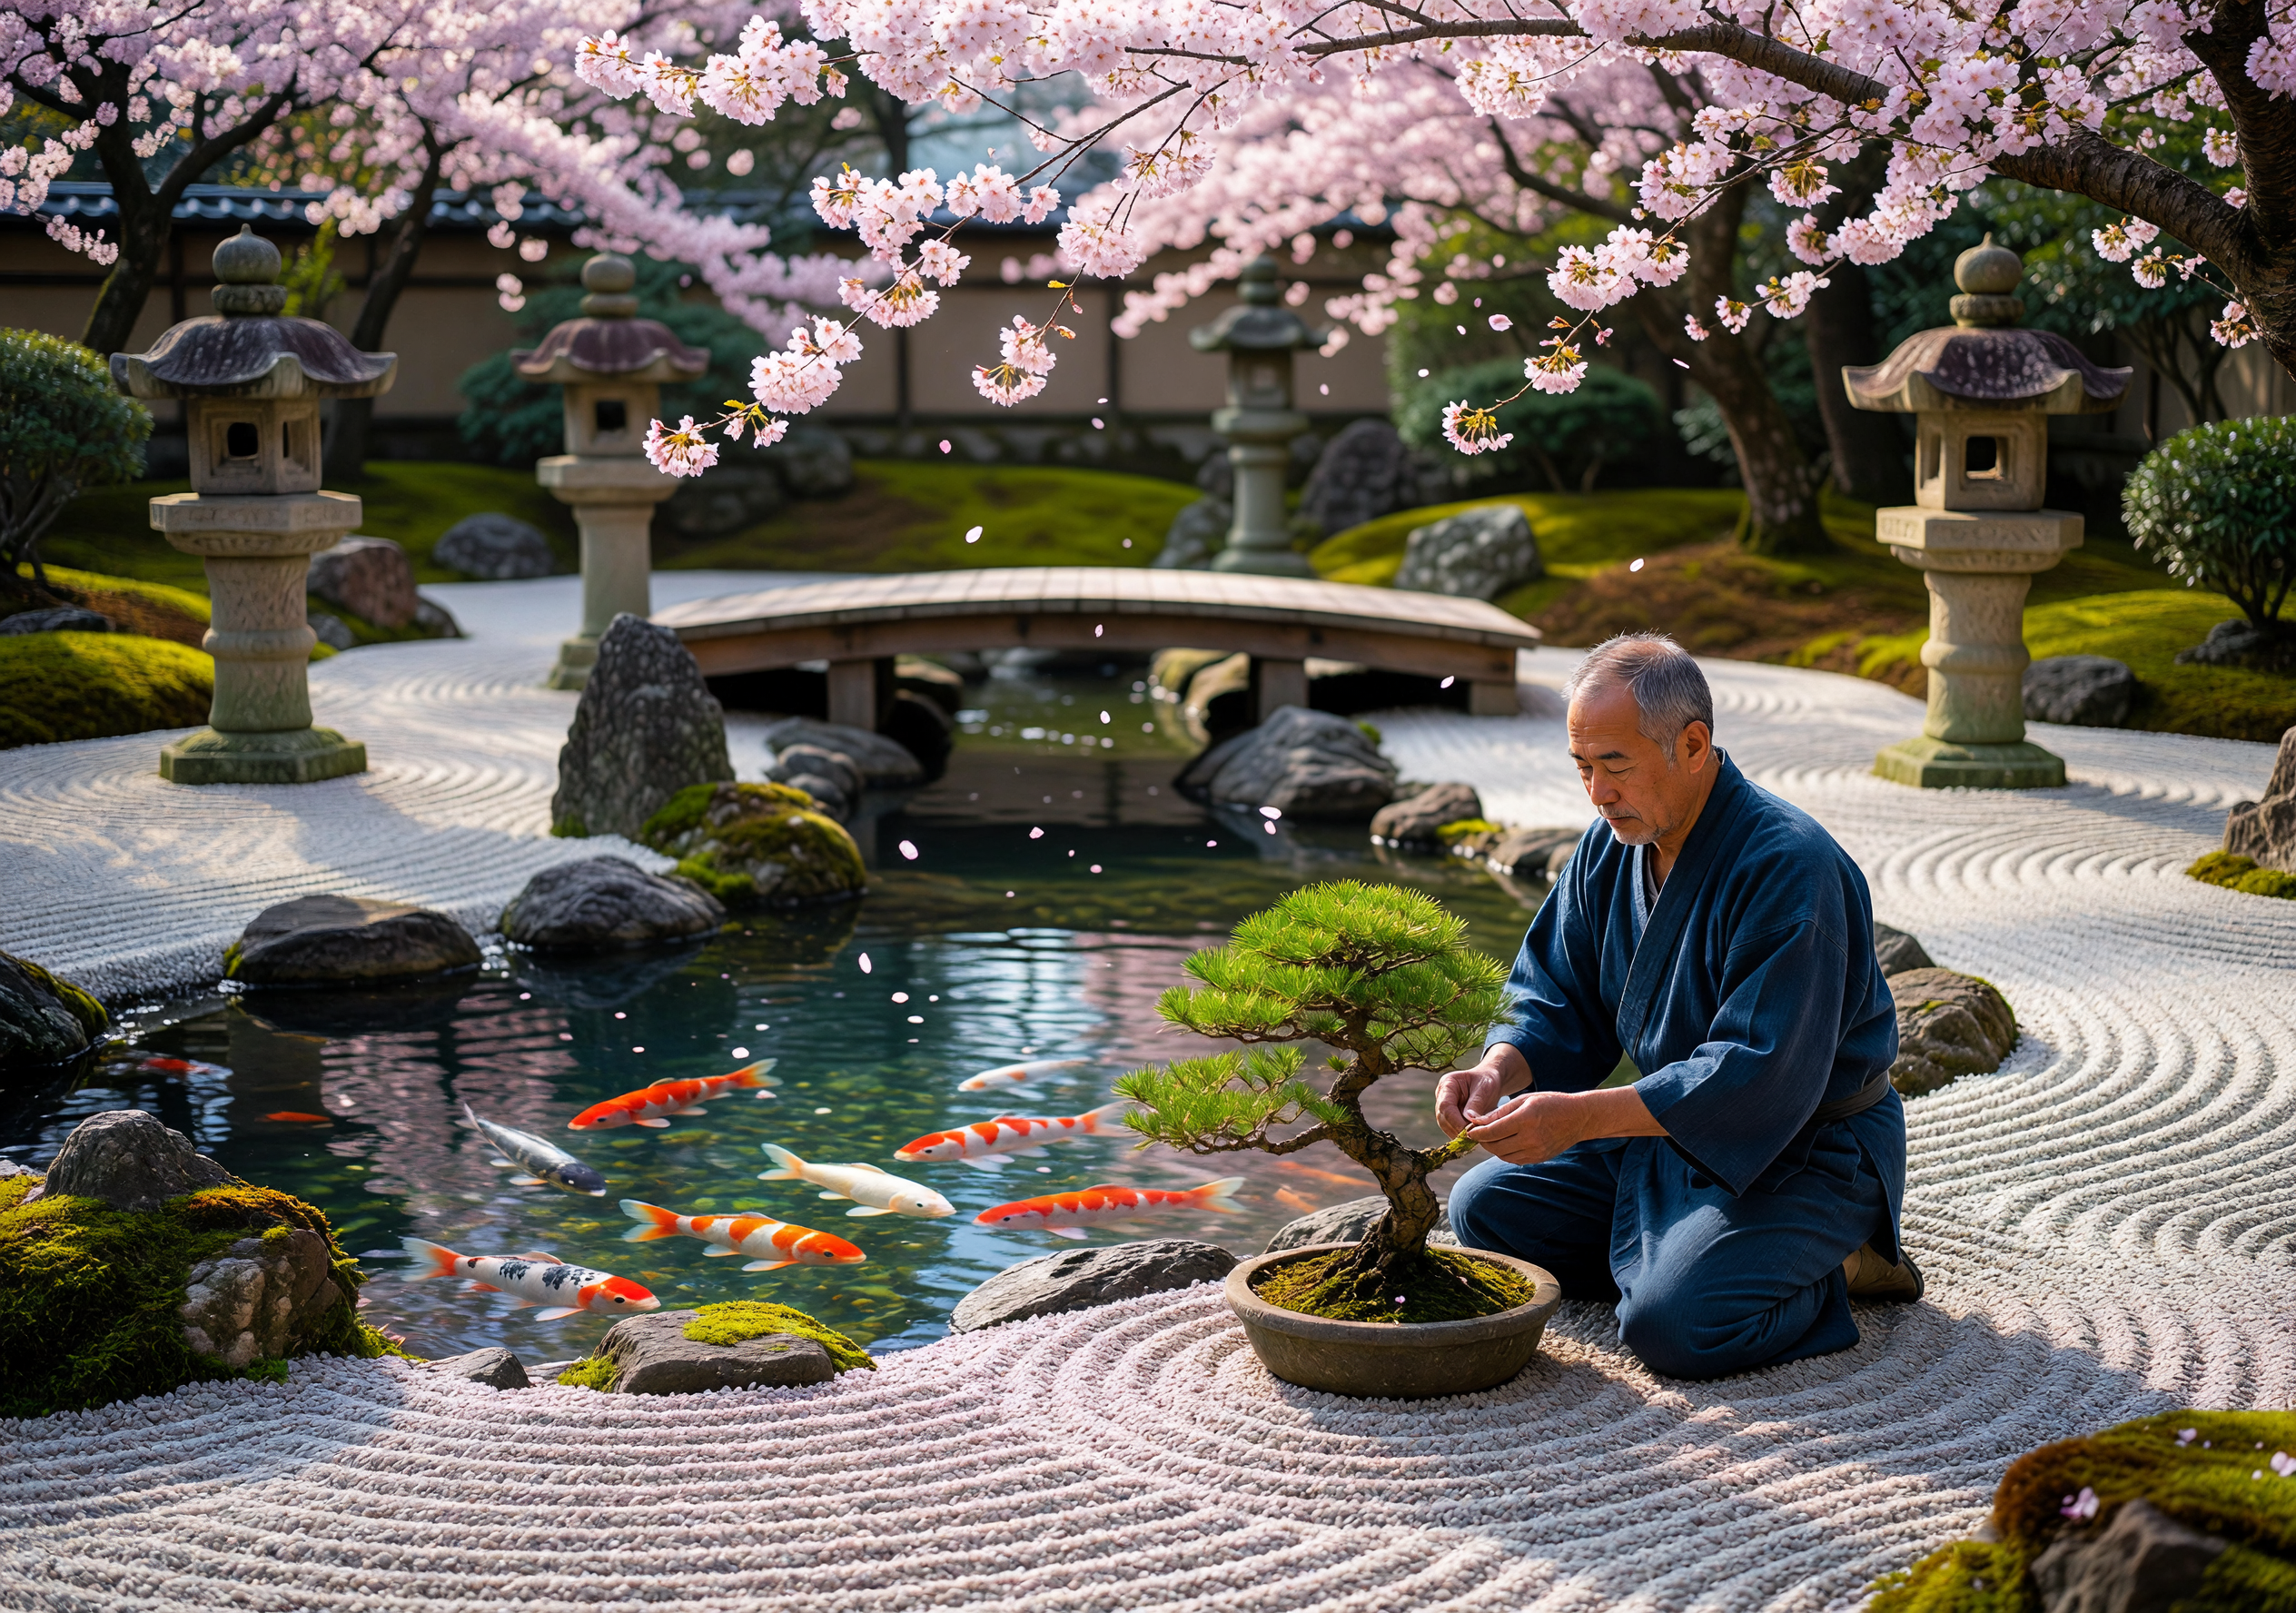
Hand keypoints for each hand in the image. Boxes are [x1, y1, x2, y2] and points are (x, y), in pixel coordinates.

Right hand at [1436, 1045, 1527, 1136]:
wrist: (1491, 1081)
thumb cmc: (1488, 1080)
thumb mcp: (1485, 1087)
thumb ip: (1476, 1103)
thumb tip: (1469, 1121)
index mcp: (1447, 1084)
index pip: (1445, 1106)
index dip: (1455, 1121)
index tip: (1470, 1131)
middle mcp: (1441, 1096)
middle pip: (1443, 1118)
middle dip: (1458, 1130)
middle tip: (1475, 1138)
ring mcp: (1444, 1108)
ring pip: (1446, 1127)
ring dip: (1460, 1135)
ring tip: (1477, 1138)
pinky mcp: (1450, 1118)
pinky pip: (1453, 1130)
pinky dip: (1463, 1136)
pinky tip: (1476, 1138)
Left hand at [1462, 1090, 1589, 1164]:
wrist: (1578, 1118)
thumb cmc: (1550, 1103)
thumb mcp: (1525, 1099)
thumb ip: (1500, 1111)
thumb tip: (1478, 1121)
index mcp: (1525, 1120)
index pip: (1492, 1131)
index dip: (1476, 1132)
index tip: (1468, 1130)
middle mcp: (1530, 1138)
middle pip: (1495, 1146)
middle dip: (1482, 1141)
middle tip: (1477, 1134)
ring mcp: (1535, 1151)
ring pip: (1503, 1155)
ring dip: (1493, 1148)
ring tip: (1491, 1137)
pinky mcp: (1538, 1159)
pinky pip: (1514, 1160)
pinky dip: (1505, 1153)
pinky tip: (1505, 1143)